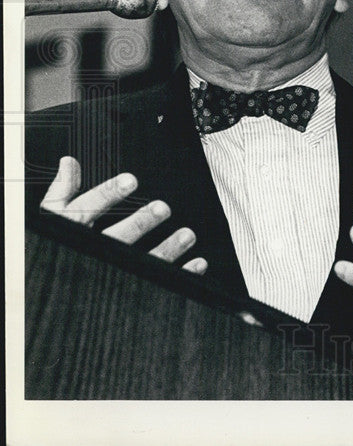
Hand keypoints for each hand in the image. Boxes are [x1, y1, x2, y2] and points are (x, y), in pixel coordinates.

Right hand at [40, 156, 206, 273]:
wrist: (58, 294)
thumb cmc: (56, 245)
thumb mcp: (50, 217)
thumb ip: (63, 191)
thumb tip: (69, 162)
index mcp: (70, 231)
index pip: (85, 211)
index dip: (107, 195)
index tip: (130, 180)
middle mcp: (90, 253)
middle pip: (116, 238)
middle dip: (140, 223)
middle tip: (163, 208)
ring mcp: (111, 273)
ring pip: (141, 262)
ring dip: (167, 249)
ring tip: (188, 235)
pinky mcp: (129, 288)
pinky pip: (158, 282)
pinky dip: (181, 274)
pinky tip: (197, 263)